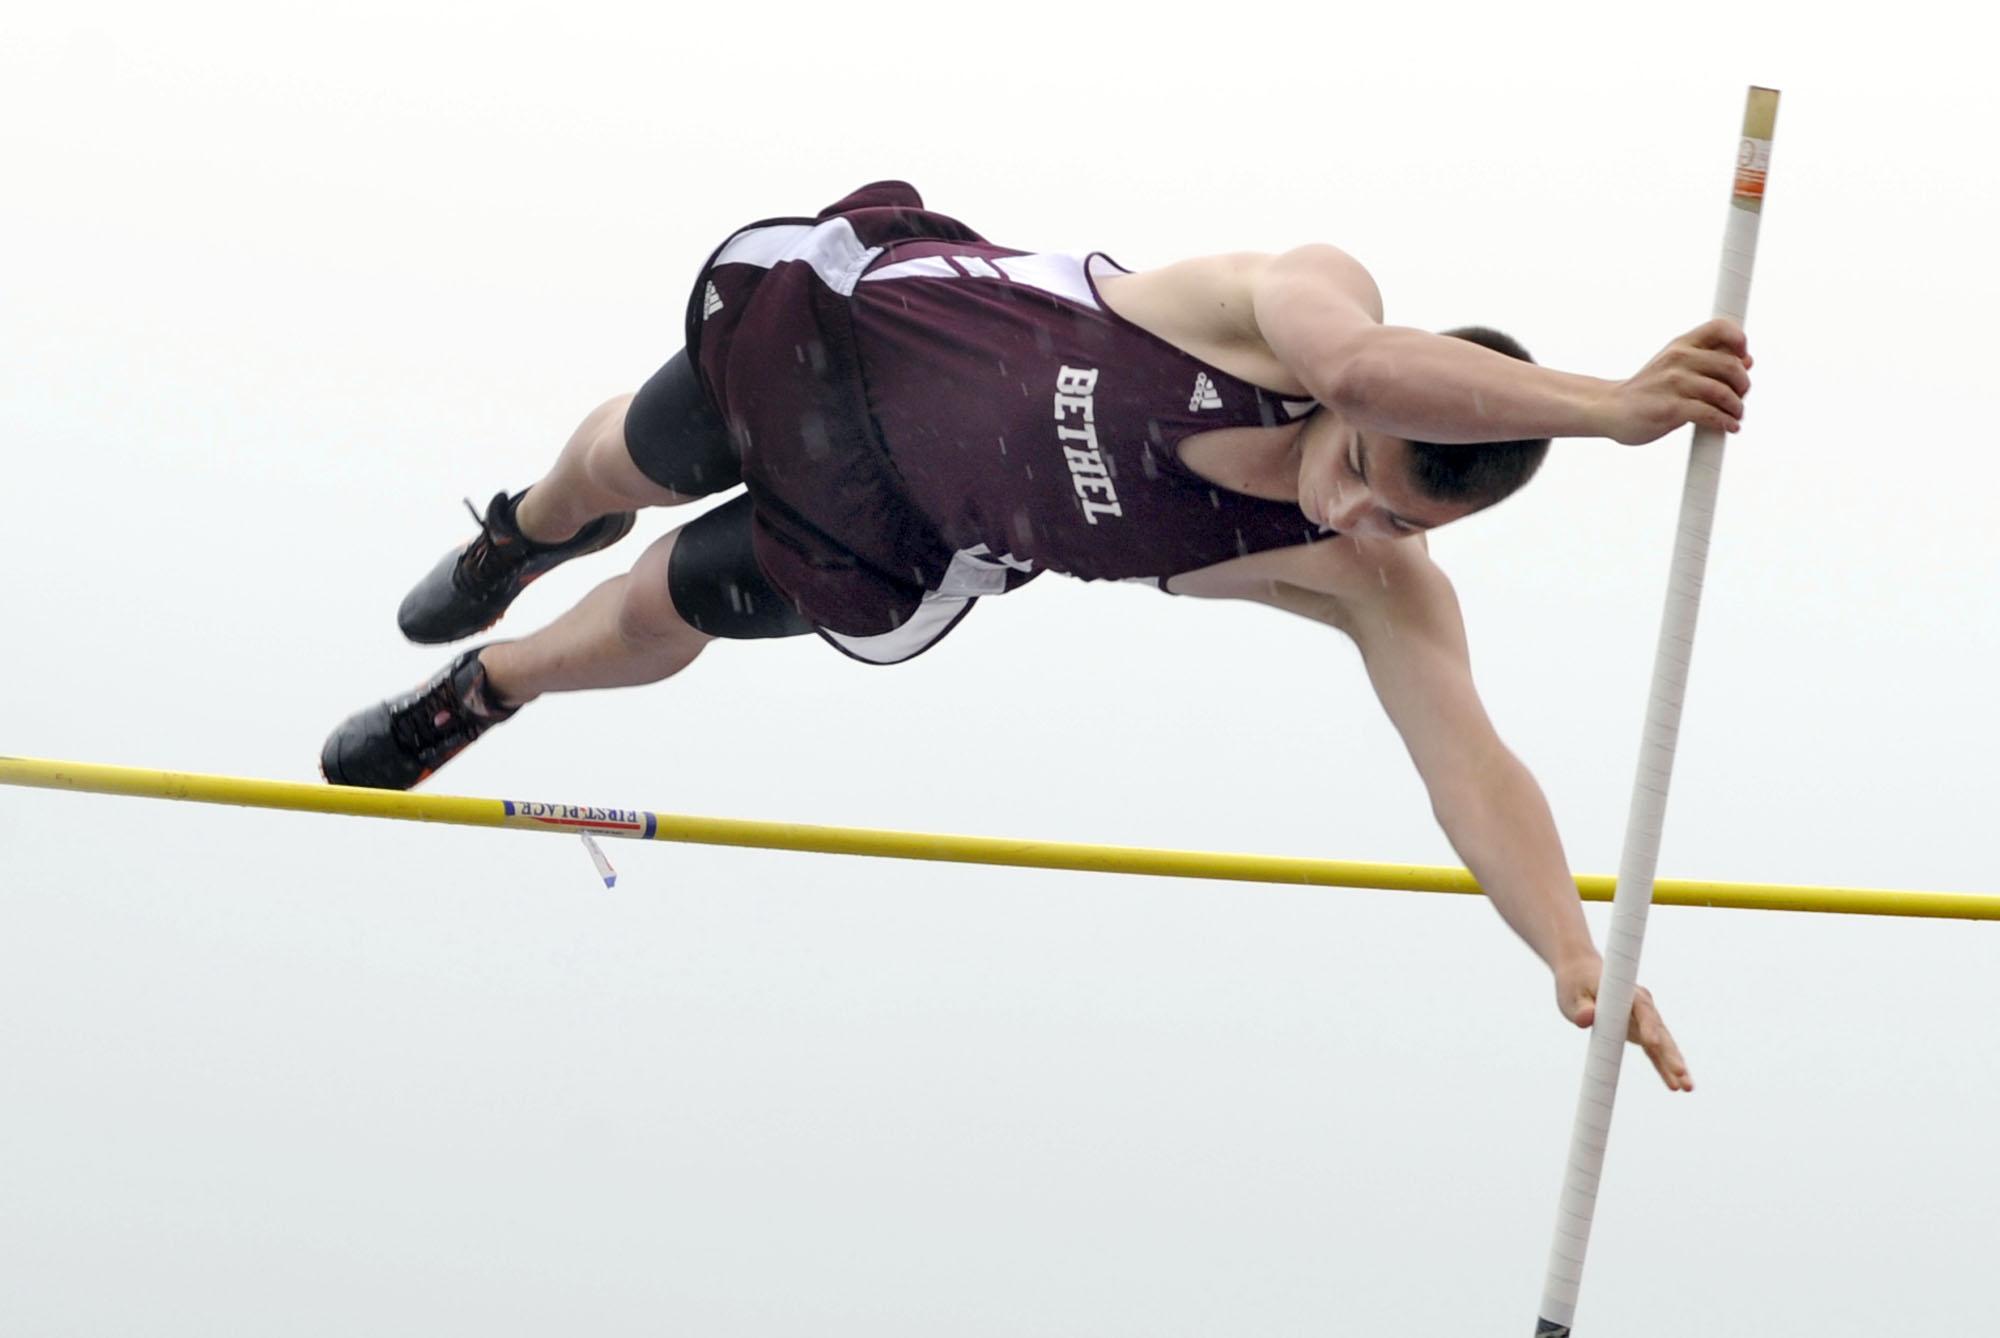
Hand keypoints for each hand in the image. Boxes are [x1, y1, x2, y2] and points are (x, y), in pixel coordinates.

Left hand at [1553, 950, 1693, 1091]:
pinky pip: (1655, 1052)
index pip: (1641, 1008)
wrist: (1581, 973)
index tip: (1651, 1043)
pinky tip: (1675, 1086)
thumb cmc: (1575, 984)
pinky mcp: (1641, 1031)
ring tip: (1687, 1088)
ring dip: (1675, 1065)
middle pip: (1659, 1030)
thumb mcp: (1572, 995)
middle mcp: (1642, 1005)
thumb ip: (1581, 1008)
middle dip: (1670, 1053)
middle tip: (1681, 1073)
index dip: (1647, 1025)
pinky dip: (1664, 1068)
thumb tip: (1586, 1020)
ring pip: (1663, 1044)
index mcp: (1626, 992)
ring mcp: (1644, 1019)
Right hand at [1600, 318, 1752, 444]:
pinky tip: (1728, 426)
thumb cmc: (1647, 389)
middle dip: (1743, 385)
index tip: (1745, 359)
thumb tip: (1747, 361)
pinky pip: (1711, 414)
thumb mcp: (1674, 365)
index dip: (1740, 340)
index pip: (1720, 328)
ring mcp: (1674, 383)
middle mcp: (1678, 359)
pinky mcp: (1671, 409)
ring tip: (1735, 416)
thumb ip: (1707, 360)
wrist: (1610, 409)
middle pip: (1731, 365)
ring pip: (1724, 392)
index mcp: (1680, 345)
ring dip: (1736, 408)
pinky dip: (1725, 422)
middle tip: (1740, 397)